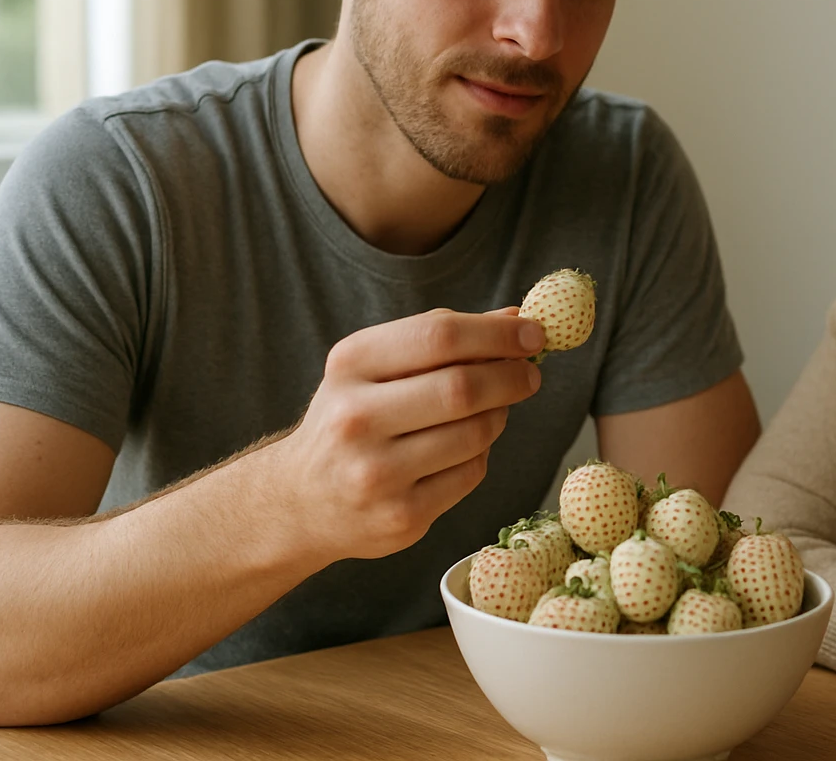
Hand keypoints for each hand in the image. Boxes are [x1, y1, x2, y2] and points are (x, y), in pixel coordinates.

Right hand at [264, 308, 543, 562]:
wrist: (300, 500)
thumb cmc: (353, 417)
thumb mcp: (377, 366)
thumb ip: (441, 338)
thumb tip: (517, 319)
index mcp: (350, 365)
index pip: (439, 336)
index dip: (497, 334)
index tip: (534, 333)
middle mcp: (356, 418)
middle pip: (462, 388)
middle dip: (511, 377)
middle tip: (530, 374)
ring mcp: (376, 473)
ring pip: (475, 434)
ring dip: (498, 416)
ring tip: (492, 410)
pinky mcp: (401, 517)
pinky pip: (472, 474)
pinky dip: (480, 455)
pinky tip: (463, 449)